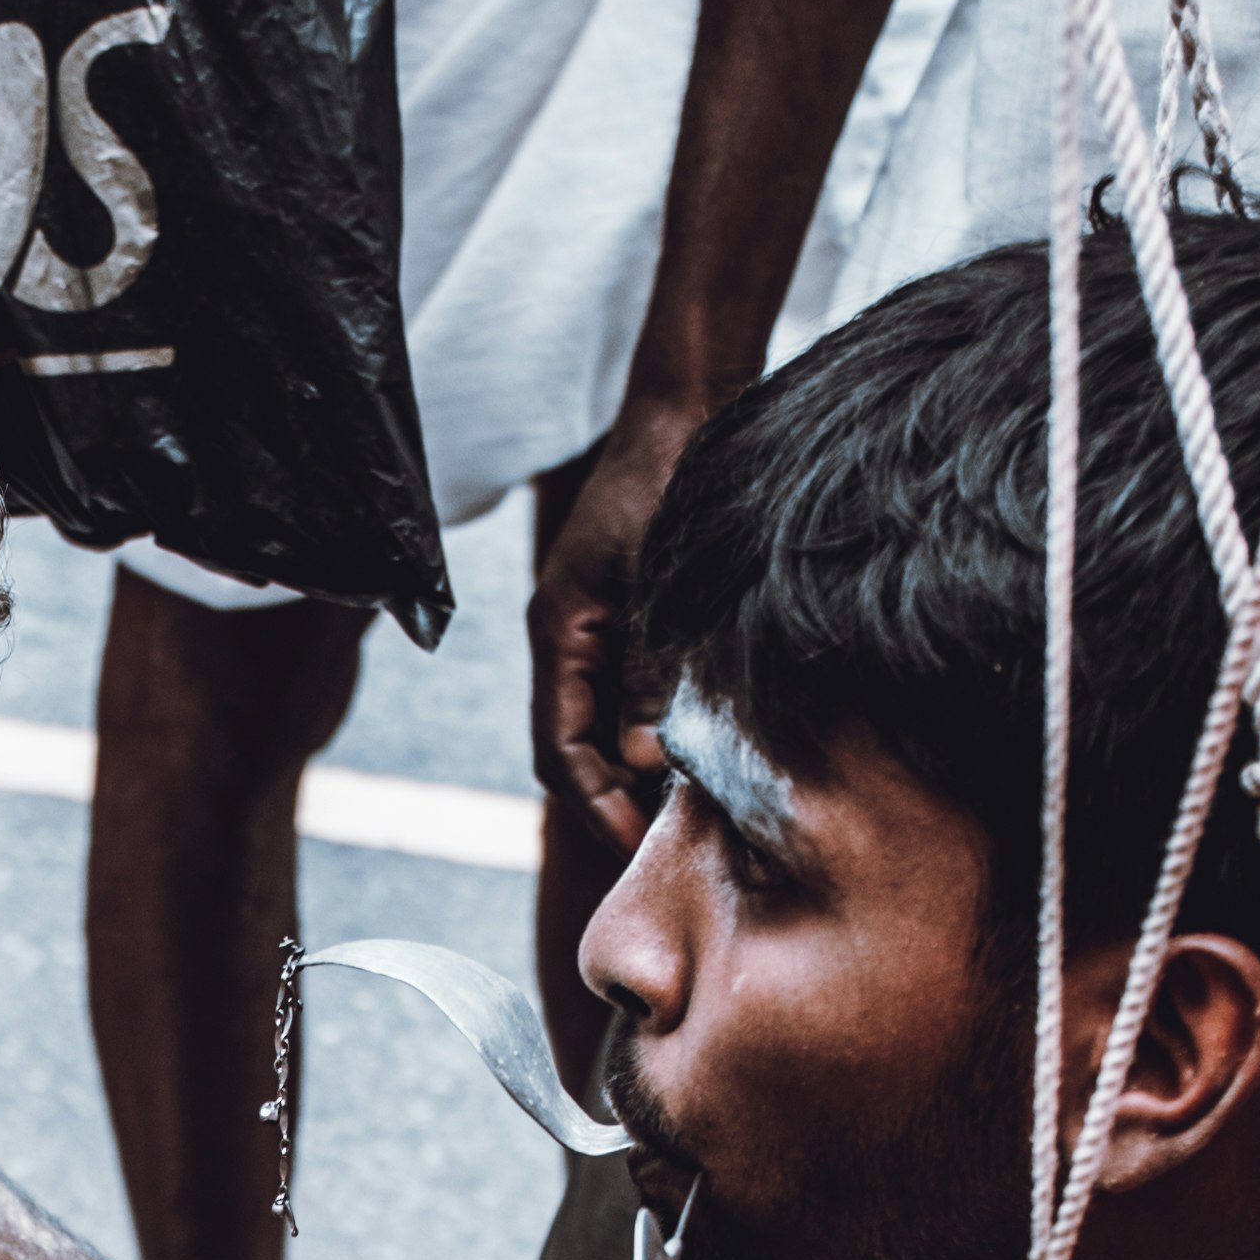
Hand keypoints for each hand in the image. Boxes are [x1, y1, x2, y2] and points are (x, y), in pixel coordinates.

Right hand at [530, 388, 708, 841]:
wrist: (684, 411)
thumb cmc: (669, 485)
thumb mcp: (664, 589)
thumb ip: (652, 674)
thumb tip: (645, 761)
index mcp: (560, 633)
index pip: (558, 751)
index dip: (596, 807)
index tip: (641, 848)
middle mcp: (567, 636)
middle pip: (573, 748)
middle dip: (614, 800)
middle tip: (671, 840)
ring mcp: (595, 626)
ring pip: (603, 723)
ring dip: (640, 766)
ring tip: (694, 803)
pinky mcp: (627, 615)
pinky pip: (628, 691)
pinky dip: (656, 726)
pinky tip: (700, 741)